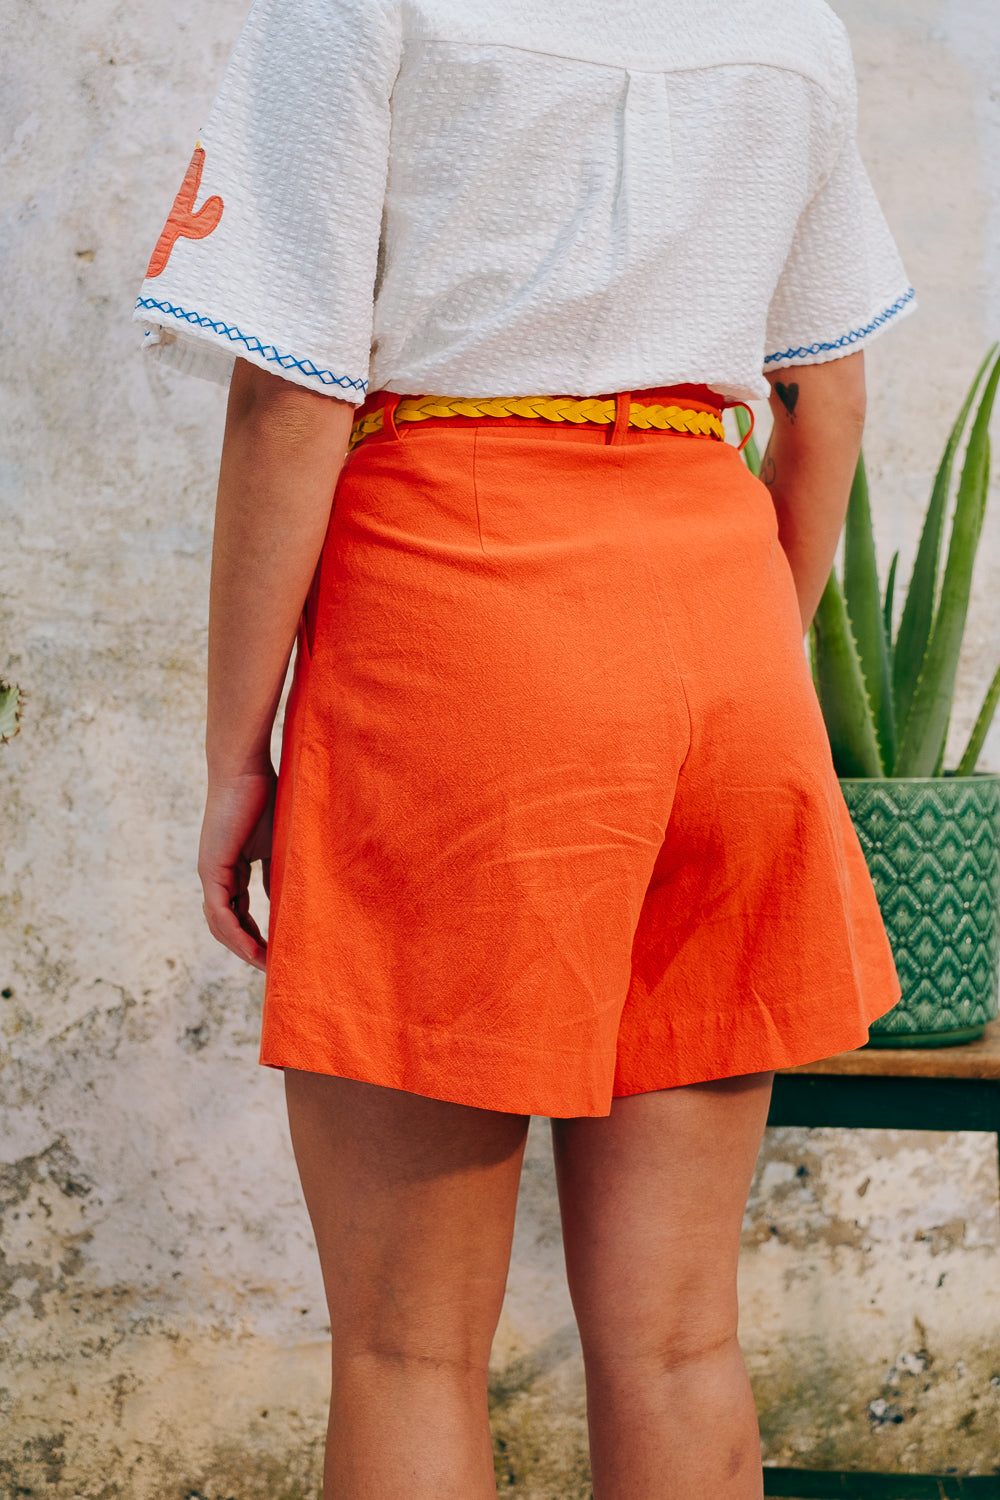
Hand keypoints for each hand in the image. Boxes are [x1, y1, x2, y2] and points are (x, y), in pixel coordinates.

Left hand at [198, 766, 276, 970]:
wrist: (244, 768)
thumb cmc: (266, 793)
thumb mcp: (278, 841)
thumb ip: (280, 869)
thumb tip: (294, 899)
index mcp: (229, 867)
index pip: (239, 911)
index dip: (255, 934)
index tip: (276, 953)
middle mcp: (215, 873)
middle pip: (226, 924)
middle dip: (248, 948)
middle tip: (272, 968)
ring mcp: (210, 872)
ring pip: (220, 924)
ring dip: (242, 948)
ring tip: (267, 966)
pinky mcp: (212, 868)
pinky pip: (222, 912)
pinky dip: (237, 934)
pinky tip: (254, 950)